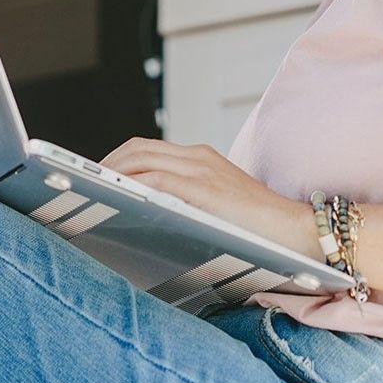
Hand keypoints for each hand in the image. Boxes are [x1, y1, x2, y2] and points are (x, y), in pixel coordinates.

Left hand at [99, 137, 312, 254]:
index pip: (146, 149)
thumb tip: (148, 224)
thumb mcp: (217, 209)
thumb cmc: (259, 231)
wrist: (299, 233)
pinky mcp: (205, 188)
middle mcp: (198, 157)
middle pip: (136, 149)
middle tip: (83, 190)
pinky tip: (115, 203)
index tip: (95, 180)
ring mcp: (201, 170)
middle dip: (105, 166)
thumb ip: (188, 205)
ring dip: (110, 175)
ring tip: (90, 197)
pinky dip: (130, 188)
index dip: (117, 161)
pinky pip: (156, 181)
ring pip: (140, 160)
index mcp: (200, 159)